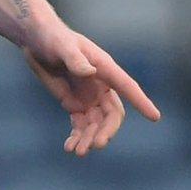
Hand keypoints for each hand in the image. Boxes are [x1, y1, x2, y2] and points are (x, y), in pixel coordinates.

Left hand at [21, 25, 161, 155]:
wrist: (35, 41)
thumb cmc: (52, 38)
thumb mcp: (62, 46)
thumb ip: (75, 59)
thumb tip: (89, 72)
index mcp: (105, 68)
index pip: (127, 86)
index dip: (141, 101)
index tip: (155, 117)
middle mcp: (101, 86)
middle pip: (112, 114)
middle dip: (107, 130)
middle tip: (97, 144)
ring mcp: (89, 97)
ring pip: (96, 124)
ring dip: (90, 138)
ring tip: (78, 152)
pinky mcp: (74, 105)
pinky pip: (81, 125)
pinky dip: (77, 137)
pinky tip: (69, 148)